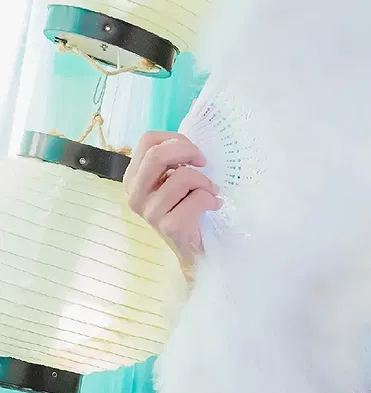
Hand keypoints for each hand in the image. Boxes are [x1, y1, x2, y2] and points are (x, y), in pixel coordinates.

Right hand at [125, 131, 219, 269]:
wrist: (192, 251)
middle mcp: (135, 193)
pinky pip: (197, 198)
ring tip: (211, 191)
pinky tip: (214, 205)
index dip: (175, 140)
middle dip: (188, 152)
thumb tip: (189, 147)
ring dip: (205, 181)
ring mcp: (150, 212)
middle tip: (204, 163)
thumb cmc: (184, 210)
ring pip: (181, 177)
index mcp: (133, 178)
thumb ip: (172, 163)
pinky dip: (212, 199)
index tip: (193, 153)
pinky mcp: (168, 226)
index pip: (148, 141)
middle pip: (157, 155)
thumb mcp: (171, 182)